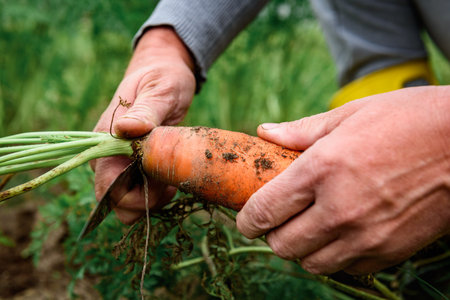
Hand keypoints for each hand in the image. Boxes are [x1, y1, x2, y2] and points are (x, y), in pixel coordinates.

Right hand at [93, 27, 195, 223]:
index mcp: (107, 140)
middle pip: (116, 202)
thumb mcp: (159, 90)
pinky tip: (171, 176)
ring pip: (129, 203)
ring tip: (173, 178)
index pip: (107, 187)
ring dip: (153, 200)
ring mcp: (122, 162)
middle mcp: (109, 156)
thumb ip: (144, 111)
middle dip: (144, 203)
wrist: (166, 72)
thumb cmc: (162, 77)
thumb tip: (124, 130)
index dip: (132, 197)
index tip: (161, 183)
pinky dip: (158, 194)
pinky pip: (142, 193)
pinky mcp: (136, 165)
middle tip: (170, 183)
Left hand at [236, 86, 449, 273]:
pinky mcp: (391, 251)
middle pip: (282, 245)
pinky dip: (334, 255)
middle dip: (271, 235)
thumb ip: (300, 130)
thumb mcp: (350, 114)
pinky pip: (347, 268)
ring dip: (301, 248)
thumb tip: (264, 132)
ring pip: (312, 263)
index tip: (245, 218)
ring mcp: (367, 236)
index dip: (246, 219)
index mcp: (321, 170)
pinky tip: (340, 232)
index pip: (264, 211)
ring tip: (307, 226)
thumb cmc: (409, 120)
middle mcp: (340, 209)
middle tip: (277, 218)